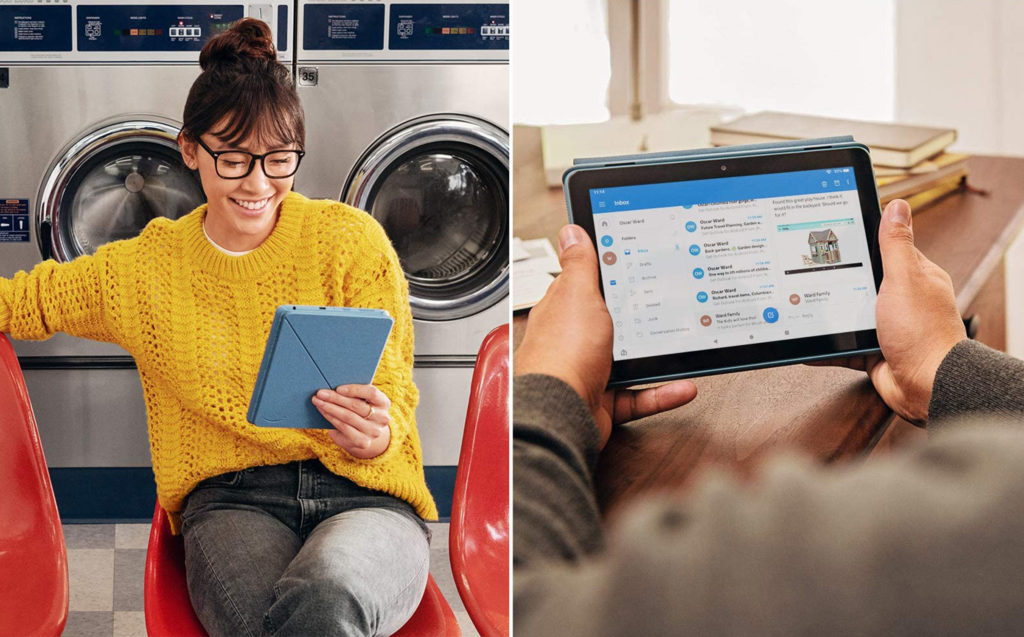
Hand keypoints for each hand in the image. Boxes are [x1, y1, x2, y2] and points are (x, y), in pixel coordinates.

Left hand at [312, 384, 391, 458]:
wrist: (366, 434)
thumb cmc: (361, 410)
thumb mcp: (363, 400)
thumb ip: (355, 393)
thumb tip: (333, 385)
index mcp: (384, 403)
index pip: (372, 393)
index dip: (355, 390)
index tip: (338, 388)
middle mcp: (382, 418)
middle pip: (357, 405)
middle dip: (336, 398)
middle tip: (320, 393)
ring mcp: (373, 431)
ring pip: (348, 417)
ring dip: (330, 408)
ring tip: (318, 401)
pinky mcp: (363, 442)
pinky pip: (344, 427)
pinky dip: (331, 418)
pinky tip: (323, 412)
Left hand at [516, 225, 697, 448]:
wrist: (557, 415)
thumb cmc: (560, 356)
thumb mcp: (577, 296)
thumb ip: (580, 265)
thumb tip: (572, 231)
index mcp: (564, 309)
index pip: (588, 283)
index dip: (613, 272)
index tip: (642, 264)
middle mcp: (574, 340)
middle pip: (613, 322)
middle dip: (642, 316)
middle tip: (673, 303)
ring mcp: (589, 371)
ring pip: (631, 360)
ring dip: (659, 355)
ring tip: (685, 344)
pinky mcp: (603, 401)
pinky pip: (639, 395)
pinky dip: (662, 392)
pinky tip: (684, 385)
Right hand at [825, 200, 965, 423]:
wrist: (927, 386)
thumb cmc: (924, 334)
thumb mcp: (905, 279)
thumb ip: (896, 245)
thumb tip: (897, 206)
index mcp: (914, 277)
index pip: (885, 249)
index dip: (859, 242)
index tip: (832, 235)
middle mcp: (901, 300)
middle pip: (861, 282)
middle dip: (837, 280)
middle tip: (808, 270)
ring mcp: (887, 327)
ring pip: (849, 313)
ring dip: (830, 314)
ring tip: (803, 304)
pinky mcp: (873, 351)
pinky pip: (842, 344)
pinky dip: (825, 344)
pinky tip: (807, 340)